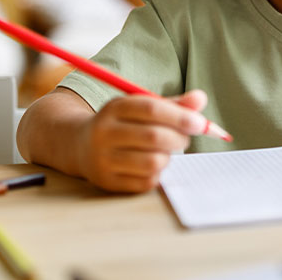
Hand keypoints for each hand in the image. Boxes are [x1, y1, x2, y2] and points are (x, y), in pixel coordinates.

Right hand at [76, 90, 207, 192]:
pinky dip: (158, 174)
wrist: (80, 146)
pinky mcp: (107, 182)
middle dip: (179, 139)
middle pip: (154, 137)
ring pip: (153, 162)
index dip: (180, 116)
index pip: (151, 109)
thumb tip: (201, 99)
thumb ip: (173, 104)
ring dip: (168, 157)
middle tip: (185, 139)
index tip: (200, 123)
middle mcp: (104, 133)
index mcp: (114, 108)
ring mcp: (103, 159)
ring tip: (165, 152)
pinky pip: (146, 181)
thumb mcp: (141, 107)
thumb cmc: (123, 124)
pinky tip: (151, 165)